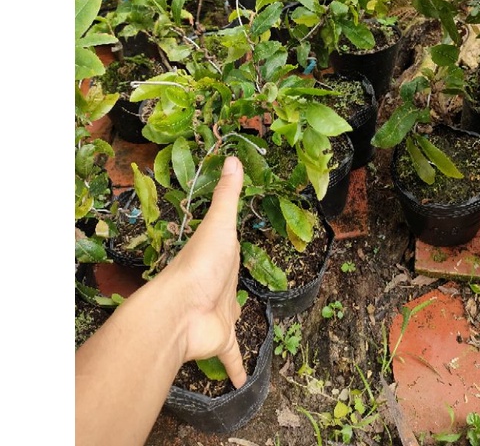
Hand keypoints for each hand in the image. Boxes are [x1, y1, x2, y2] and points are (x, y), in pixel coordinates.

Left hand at [155, 156, 246, 387]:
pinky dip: (236, 366)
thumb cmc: (201, 265)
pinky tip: (240, 382)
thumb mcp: (219, 224)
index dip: (230, 240)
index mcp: (220, 257)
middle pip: (229, 282)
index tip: (234, 236)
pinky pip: (233, 354)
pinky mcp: (222, 339)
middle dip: (232, 283)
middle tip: (239, 281)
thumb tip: (233, 156)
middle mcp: (219, 284)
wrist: (179, 312)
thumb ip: (228, 195)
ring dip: (234, 321)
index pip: (227, 246)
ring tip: (240, 321)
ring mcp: (219, 313)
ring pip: (231, 318)